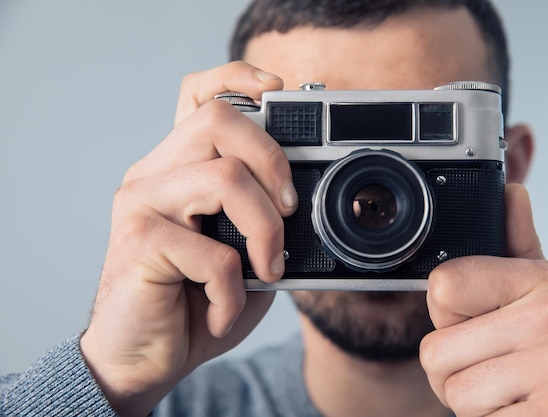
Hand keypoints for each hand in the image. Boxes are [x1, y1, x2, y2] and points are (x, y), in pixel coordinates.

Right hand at [80, 61, 294, 416]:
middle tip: (288, 212)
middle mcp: (154, 174)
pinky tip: (223, 310)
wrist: (145, 358)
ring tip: (266, 269)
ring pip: (224, 178)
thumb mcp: (242, 253)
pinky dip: (234, 291)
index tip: (278, 92)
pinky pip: (212, 252)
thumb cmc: (193, 303)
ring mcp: (140, 203)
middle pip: (219, 121)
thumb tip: (305, 202)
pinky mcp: (138, 242)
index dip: (237, 78)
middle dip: (274, 163)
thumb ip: (262, 219)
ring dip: (264, 232)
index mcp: (180, 167)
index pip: (198, 95)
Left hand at [420, 184, 547, 415]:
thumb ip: (519, 247)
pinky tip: (524, 411)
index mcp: (545, 281)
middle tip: (498, 371)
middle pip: (435, 350)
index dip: (448, 316)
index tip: (478, 324)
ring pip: (453, 391)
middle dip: (456, 370)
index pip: (442, 286)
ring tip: (513, 392)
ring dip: (473, 402)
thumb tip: (510, 192)